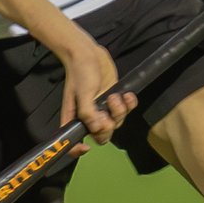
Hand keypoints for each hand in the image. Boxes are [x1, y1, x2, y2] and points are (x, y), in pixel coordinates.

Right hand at [57, 32, 137, 150]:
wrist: (88, 53)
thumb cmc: (80, 72)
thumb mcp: (82, 93)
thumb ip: (88, 112)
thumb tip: (97, 129)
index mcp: (75, 118)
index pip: (74, 142)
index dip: (77, 149)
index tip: (86, 147)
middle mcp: (89, 117)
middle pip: (102, 136)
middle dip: (108, 126)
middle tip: (107, 112)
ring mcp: (103, 108)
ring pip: (117, 123)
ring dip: (119, 111)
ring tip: (114, 96)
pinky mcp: (115, 99)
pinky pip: (127, 110)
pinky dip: (129, 104)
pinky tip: (126, 94)